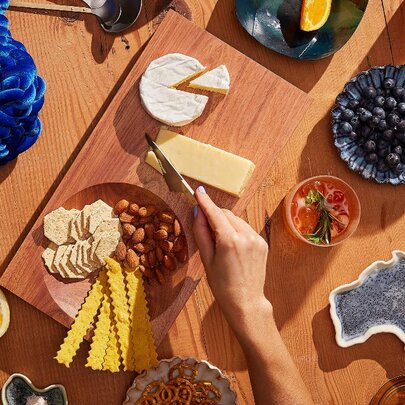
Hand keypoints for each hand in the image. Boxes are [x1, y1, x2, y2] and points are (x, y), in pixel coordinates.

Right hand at [192, 186, 270, 329]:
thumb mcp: (206, 259)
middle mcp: (246, 236)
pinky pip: (245, 228)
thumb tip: (197, 212)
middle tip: (204, 227)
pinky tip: (231, 244)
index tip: (198, 191)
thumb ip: (201, 232)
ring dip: (225, 222)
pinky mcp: (262, 242)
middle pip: (226, 214)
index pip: (215, 213)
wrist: (246, 302)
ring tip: (219, 242)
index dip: (205, 201)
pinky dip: (236, 230)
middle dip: (214, 215)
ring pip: (236, 220)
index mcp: (229, 241)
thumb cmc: (222, 285)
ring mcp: (256, 238)